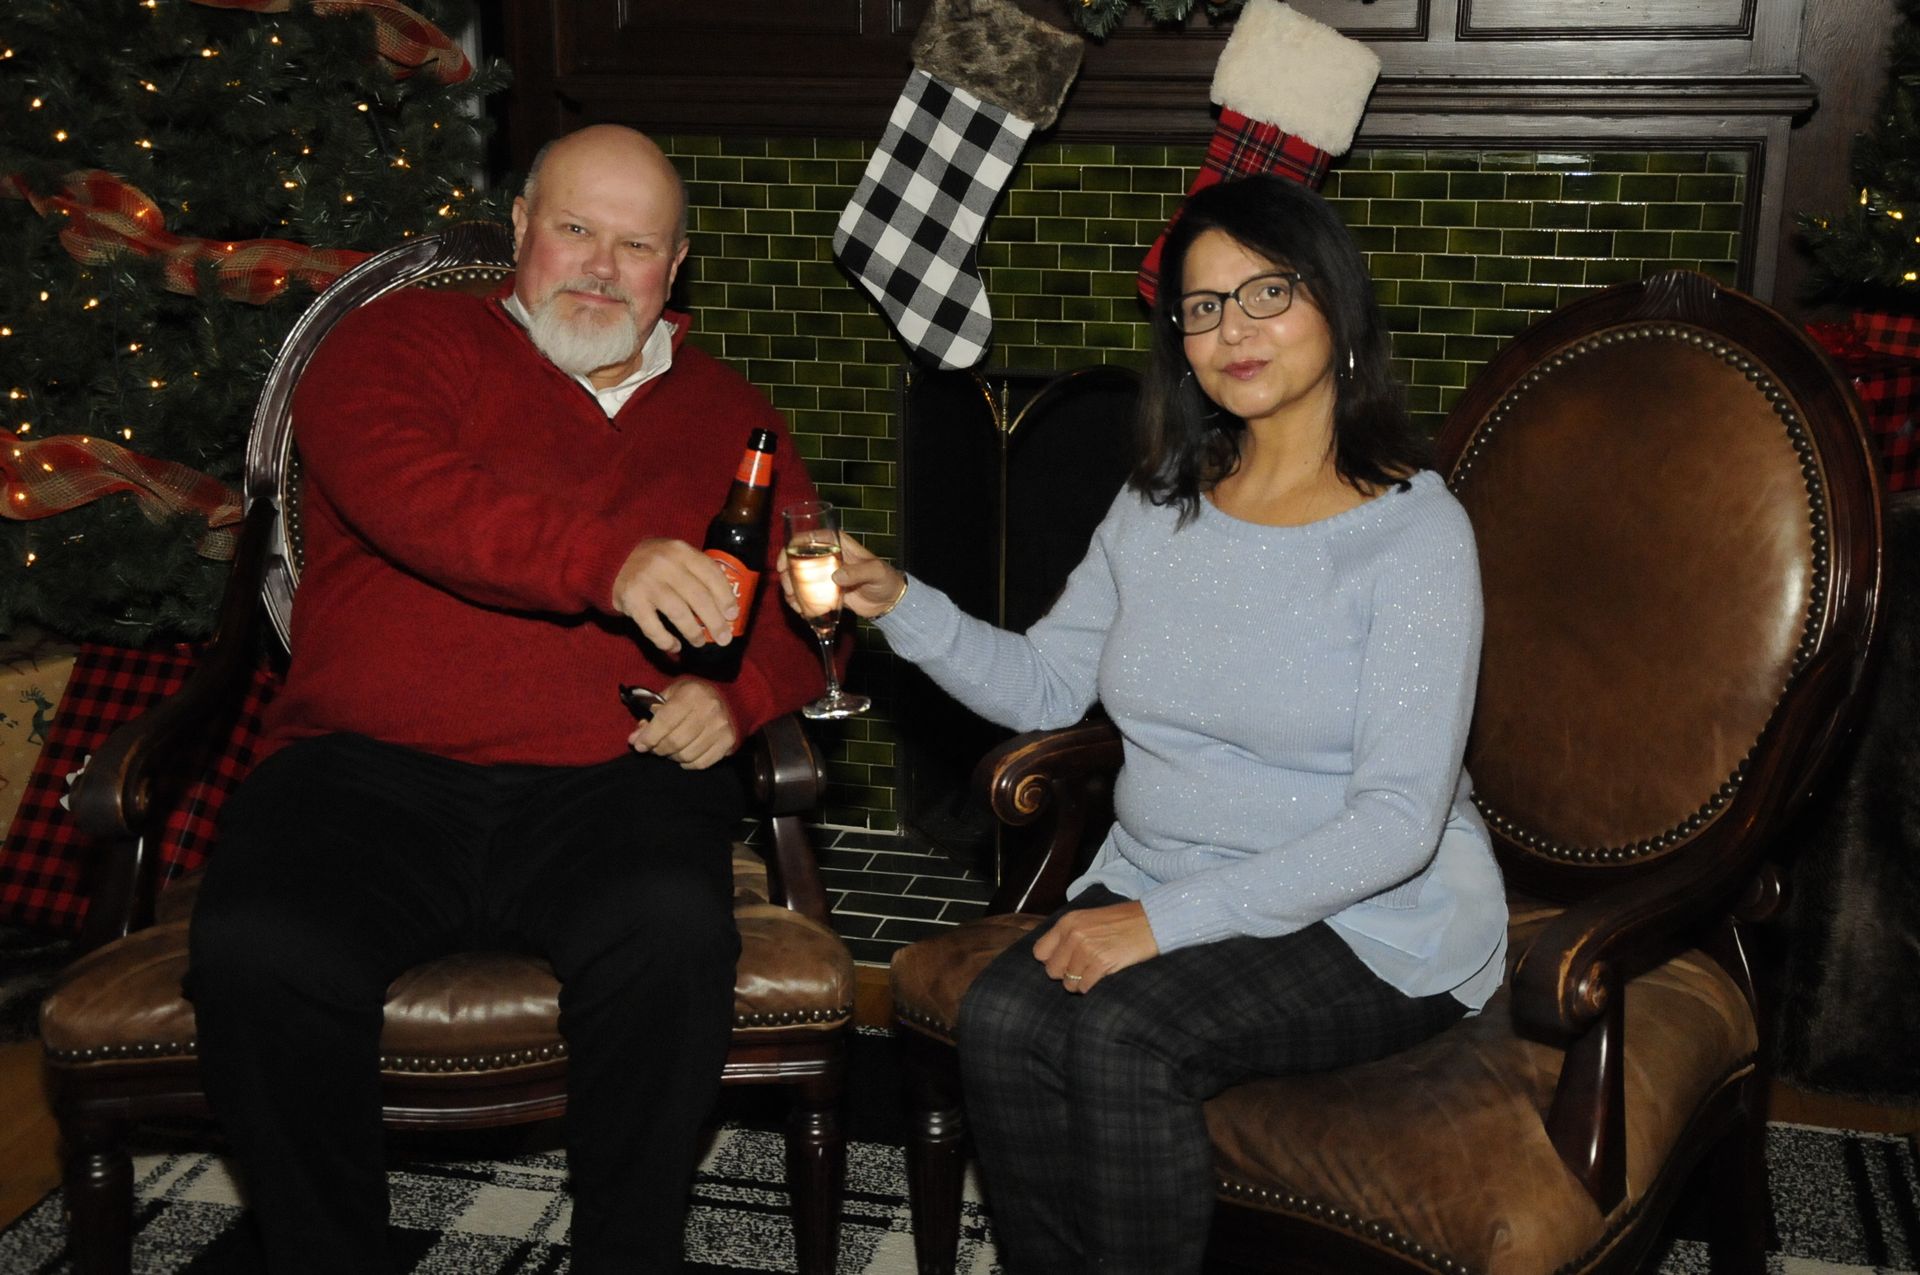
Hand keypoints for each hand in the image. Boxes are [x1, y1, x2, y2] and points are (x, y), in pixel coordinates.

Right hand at [611, 538, 738, 654]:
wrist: (611, 560)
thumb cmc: (654, 562)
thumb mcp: (676, 555)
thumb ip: (697, 572)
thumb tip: (726, 607)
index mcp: (681, 551)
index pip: (711, 573)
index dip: (725, 597)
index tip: (733, 615)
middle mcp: (665, 565)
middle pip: (698, 596)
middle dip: (715, 621)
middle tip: (723, 638)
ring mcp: (647, 583)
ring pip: (678, 613)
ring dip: (693, 633)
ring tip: (700, 642)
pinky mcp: (632, 601)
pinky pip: (653, 627)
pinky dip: (666, 641)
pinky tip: (675, 647)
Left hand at [627, 677, 738, 768]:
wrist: (731, 695)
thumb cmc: (694, 694)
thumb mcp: (672, 695)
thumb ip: (652, 715)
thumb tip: (635, 739)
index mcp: (691, 694)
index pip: (664, 722)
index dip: (648, 737)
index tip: (638, 745)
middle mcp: (708, 710)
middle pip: (675, 742)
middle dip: (658, 749)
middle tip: (654, 748)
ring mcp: (720, 728)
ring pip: (687, 755)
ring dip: (673, 757)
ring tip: (671, 750)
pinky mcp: (729, 741)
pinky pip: (702, 763)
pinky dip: (689, 764)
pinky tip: (685, 754)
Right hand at [775, 532, 905, 618]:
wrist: (889, 601)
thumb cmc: (885, 579)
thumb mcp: (875, 572)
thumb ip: (858, 572)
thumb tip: (836, 576)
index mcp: (837, 543)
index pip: (808, 538)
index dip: (791, 547)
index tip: (784, 564)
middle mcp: (827, 556)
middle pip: (797, 558)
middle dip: (786, 573)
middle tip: (789, 589)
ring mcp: (824, 574)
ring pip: (797, 577)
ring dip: (790, 589)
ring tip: (795, 604)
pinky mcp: (824, 591)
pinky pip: (805, 594)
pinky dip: (799, 602)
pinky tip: (801, 611)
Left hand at [1032, 901, 1158, 993]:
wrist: (1151, 921)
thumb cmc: (1122, 922)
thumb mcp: (1088, 919)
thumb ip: (1068, 935)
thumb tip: (1051, 958)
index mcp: (1067, 922)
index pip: (1039, 952)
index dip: (1050, 960)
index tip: (1063, 962)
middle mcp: (1073, 935)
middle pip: (1051, 971)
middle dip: (1064, 975)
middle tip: (1080, 970)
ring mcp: (1086, 949)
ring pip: (1068, 982)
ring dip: (1079, 982)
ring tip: (1092, 973)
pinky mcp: (1101, 963)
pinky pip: (1084, 986)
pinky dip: (1090, 986)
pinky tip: (1100, 976)